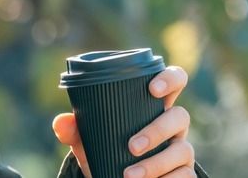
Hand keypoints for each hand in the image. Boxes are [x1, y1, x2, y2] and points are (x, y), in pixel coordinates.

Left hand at [52, 66, 195, 177]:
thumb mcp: (90, 141)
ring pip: (183, 149)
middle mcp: (173, 125)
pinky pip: (186, 175)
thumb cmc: (108, 151)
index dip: (170, 78)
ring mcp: (181, 149)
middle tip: (131, 146)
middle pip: (180, 116)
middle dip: (157, 130)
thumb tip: (61, 122)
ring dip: (156, 163)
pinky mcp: (184, 173)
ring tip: (130, 176)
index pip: (175, 80)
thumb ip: (75, 130)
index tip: (152, 88)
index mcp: (154, 106)